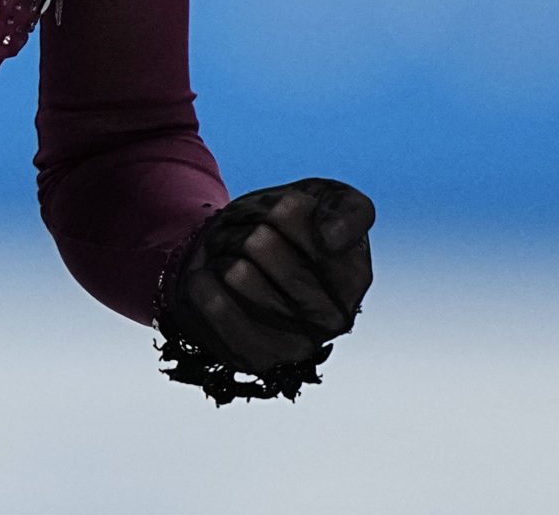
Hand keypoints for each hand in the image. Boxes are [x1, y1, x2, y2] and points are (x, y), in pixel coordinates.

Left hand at [176, 177, 374, 372]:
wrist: (245, 255)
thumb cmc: (294, 226)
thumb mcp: (329, 199)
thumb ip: (348, 209)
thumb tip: (330, 239)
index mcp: (355, 275)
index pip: (299, 222)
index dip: (281, 207)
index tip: (282, 210)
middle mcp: (332, 317)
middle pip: (261, 243)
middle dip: (247, 228)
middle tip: (253, 237)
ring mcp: (295, 343)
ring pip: (237, 273)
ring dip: (225, 255)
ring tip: (237, 260)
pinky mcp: (255, 358)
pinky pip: (216, 309)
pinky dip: (203, 284)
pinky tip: (212, 280)